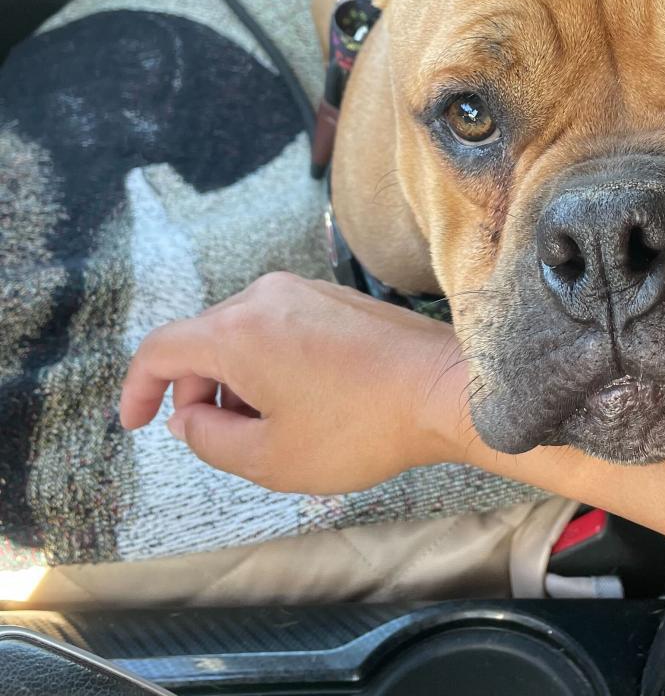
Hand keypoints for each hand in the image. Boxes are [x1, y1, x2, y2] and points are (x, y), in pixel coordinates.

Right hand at [119, 273, 462, 492]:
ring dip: (241, 382)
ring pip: (245, 335)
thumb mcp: (269, 457)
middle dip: (200, 394)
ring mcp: (307, 290)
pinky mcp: (337, 297)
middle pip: (204, 341)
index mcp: (238, 330)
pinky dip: (273, 364)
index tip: (137, 422)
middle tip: (227, 441)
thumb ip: (208, 439)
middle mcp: (267, 296)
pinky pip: (282, 327)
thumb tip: (187, 418)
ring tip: (278, 427)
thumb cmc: (361, 426)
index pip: (161, 349)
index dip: (138, 389)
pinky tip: (309, 402)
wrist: (443, 388)